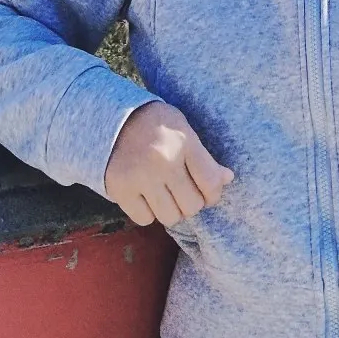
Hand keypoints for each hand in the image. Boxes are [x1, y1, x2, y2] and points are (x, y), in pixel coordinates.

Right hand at [103, 99, 233, 226]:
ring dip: (170, 210)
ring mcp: (141, 176)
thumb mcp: (183, 130)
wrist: (110, 118)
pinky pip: (145, 219)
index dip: (213, 194)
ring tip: (164, 193)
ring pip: (170, 217)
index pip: (211, 183)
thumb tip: (227, 179)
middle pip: (192, 206)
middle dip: (190, 203)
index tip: (206, 190)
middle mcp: (163, 160)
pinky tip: (145, 195)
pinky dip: (147, 212)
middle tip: (182, 190)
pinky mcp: (121, 189)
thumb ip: (204, 157)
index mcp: (183, 141)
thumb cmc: (155, 125)